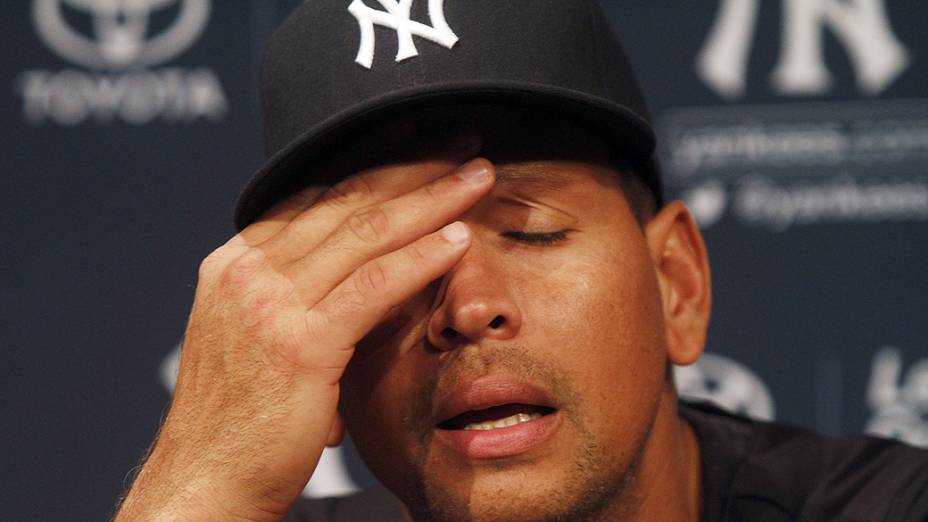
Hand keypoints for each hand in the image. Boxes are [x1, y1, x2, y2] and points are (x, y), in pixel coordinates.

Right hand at [116, 133, 493, 520]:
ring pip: (365, 233)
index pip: (315, 197)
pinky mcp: (299, 343)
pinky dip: (421, 258)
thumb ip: (299, 297)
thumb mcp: (261, 339)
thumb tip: (357, 276)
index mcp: (236, 264)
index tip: (417, 142)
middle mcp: (247, 272)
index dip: (373, 165)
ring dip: (430, 198)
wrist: (206, 481)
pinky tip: (460, 238)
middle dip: (411, 166)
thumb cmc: (241, 420)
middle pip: (345, 202)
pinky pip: (373, 287)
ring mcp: (269, 303)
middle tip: (460, 142)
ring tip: (476, 176)